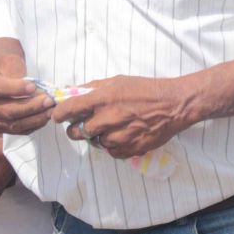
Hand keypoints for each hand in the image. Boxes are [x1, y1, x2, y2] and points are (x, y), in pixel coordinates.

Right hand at [0, 49, 53, 135]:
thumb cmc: (3, 61)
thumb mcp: (8, 58)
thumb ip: (17, 72)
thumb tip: (34, 91)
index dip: (15, 88)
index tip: (34, 86)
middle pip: (6, 110)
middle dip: (30, 107)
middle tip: (49, 100)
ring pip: (12, 124)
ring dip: (34, 118)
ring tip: (51, 110)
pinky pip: (16, 130)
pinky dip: (32, 125)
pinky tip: (44, 116)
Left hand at [53, 75, 190, 159]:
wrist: (174, 105)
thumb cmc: (146, 89)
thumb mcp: (119, 81)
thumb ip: (94, 87)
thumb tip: (72, 91)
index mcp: (104, 98)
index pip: (70, 109)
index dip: (59, 114)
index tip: (58, 116)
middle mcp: (109, 118)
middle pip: (78, 132)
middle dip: (76, 130)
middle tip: (81, 126)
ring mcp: (120, 135)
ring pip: (95, 143)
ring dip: (98, 137)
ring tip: (109, 128)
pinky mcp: (130, 148)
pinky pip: (111, 152)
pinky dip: (113, 146)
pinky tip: (121, 136)